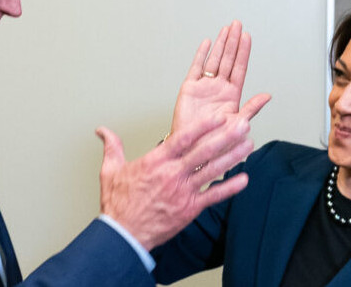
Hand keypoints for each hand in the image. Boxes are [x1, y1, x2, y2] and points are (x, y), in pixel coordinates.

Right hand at [97, 115, 252, 249]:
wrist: (124, 234)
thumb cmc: (118, 203)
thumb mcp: (110, 170)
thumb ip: (112, 146)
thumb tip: (102, 131)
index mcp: (156, 161)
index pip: (182, 138)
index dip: (203, 126)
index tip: (218, 116)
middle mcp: (172, 174)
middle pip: (204, 151)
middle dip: (226, 136)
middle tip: (243, 124)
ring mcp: (183, 191)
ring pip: (212, 170)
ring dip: (232, 156)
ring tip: (248, 144)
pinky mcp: (189, 208)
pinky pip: (213, 196)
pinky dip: (230, 188)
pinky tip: (244, 179)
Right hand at [171, 20, 270, 134]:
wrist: (191, 148)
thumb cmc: (213, 141)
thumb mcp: (236, 125)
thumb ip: (251, 108)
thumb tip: (267, 96)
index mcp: (231, 95)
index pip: (239, 68)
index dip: (243, 52)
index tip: (247, 37)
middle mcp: (218, 88)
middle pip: (227, 59)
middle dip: (233, 41)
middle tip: (237, 25)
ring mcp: (204, 87)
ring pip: (213, 60)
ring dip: (220, 44)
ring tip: (226, 29)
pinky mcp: (189, 88)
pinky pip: (196, 68)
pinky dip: (200, 55)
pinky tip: (206, 43)